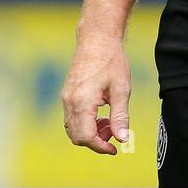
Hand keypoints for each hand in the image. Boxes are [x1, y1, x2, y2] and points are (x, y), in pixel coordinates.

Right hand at [61, 33, 131, 154]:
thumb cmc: (111, 60)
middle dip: (95, 141)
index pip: (86, 137)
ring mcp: (66, 97)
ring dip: (90, 132)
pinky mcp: (67, 94)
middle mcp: (69, 101)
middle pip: (77, 136)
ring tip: (109, 121)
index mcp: (82, 102)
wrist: (97, 38)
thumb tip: (122, 139)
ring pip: (72, 128)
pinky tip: (101, 112)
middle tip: (114, 132)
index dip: (101, 147)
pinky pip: (72, 117)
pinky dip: (85, 122)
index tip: (115, 149)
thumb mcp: (121, 89)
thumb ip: (120, 116)